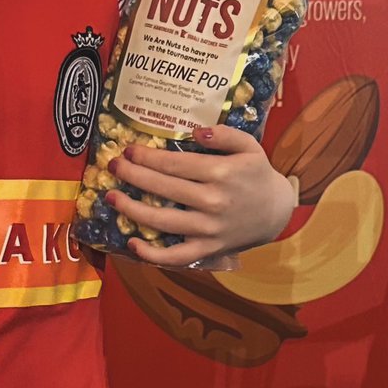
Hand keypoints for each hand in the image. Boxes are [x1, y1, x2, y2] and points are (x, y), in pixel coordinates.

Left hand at [105, 125, 296, 266]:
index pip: (174, 164)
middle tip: (112, 165)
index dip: (147, 157)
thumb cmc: (257, 173)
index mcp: (220, 173)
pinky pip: (178, 256)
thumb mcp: (248, 145)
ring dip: (133, 210)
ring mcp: (209, 230)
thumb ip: (223, 134)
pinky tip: (132, 244)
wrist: (276, 211)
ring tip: (111, 197)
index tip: (128, 150)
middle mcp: (212, 202)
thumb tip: (194, 131)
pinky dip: (153, 255)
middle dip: (133, 176)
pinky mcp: (209, 251)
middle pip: (163, 189)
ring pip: (163, 222)